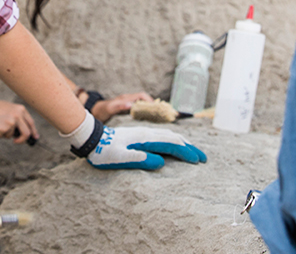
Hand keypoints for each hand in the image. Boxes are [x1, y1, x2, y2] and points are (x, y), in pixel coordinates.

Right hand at [0, 95, 38, 143]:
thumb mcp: (10, 109)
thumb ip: (18, 117)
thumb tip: (22, 132)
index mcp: (21, 109)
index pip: (31, 123)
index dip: (34, 131)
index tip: (35, 138)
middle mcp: (18, 115)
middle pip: (26, 133)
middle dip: (22, 140)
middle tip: (16, 141)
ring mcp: (11, 122)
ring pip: (11, 135)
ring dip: (4, 134)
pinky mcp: (4, 128)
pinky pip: (2, 136)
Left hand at [64, 117, 206, 170]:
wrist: (91, 138)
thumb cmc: (104, 151)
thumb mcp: (120, 158)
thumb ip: (140, 159)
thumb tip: (162, 162)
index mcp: (145, 139)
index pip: (172, 144)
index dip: (186, 152)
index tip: (198, 161)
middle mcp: (147, 134)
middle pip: (174, 138)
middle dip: (190, 148)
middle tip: (203, 158)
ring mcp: (144, 134)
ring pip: (169, 136)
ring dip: (183, 144)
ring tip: (193, 152)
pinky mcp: (140, 137)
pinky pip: (162, 138)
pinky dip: (173, 142)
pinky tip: (173, 148)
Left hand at [91, 91, 153, 121]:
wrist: (96, 111)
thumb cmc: (103, 110)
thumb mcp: (110, 109)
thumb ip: (120, 106)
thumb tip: (131, 105)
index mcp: (126, 98)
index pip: (141, 95)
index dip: (150, 100)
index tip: (156, 107)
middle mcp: (128, 99)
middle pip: (144, 98)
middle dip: (152, 103)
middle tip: (160, 111)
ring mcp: (128, 102)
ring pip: (142, 102)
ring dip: (149, 107)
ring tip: (157, 115)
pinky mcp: (127, 107)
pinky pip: (138, 107)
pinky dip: (144, 110)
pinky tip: (147, 117)